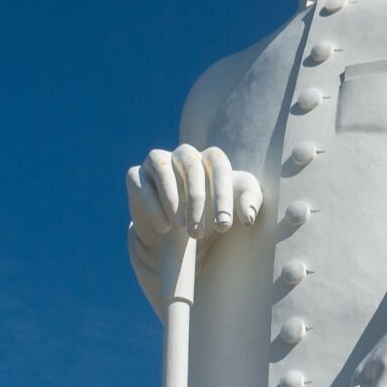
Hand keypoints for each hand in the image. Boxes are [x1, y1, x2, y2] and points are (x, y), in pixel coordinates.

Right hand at [126, 144, 261, 242]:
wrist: (177, 227)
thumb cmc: (210, 212)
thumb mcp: (234, 206)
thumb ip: (250, 204)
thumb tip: (249, 216)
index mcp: (210, 158)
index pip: (218, 164)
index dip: (222, 193)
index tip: (224, 226)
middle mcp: (184, 154)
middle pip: (190, 165)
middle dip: (196, 199)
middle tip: (198, 233)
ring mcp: (157, 162)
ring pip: (162, 167)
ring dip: (172, 197)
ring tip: (179, 227)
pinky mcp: (136, 176)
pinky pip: (140, 183)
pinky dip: (152, 205)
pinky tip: (164, 227)